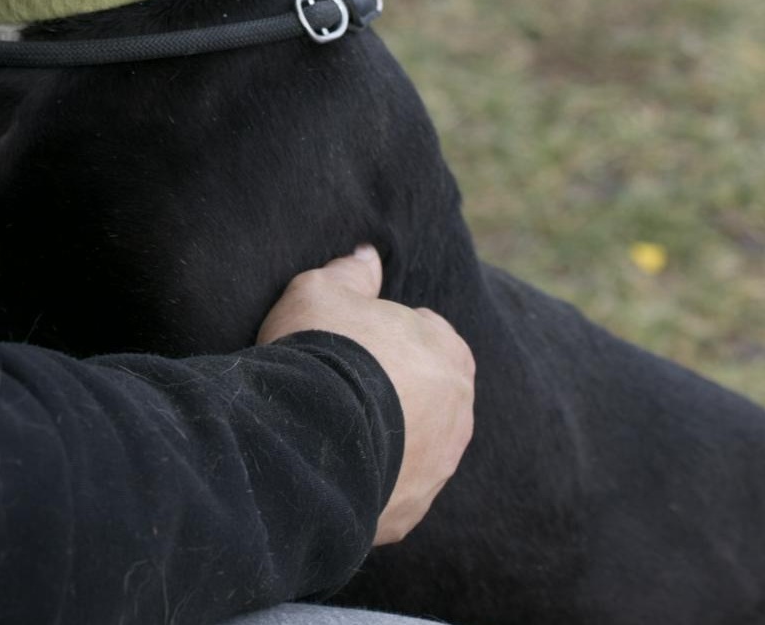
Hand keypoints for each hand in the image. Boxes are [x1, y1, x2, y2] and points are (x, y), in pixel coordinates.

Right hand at [257, 245, 474, 544]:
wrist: (306, 435)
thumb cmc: (322, 350)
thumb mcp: (323, 290)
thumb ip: (351, 271)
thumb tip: (368, 254)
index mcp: (448, 352)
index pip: (426, 335)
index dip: (384, 335)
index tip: (351, 341)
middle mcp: (458, 413)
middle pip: (425, 391)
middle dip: (393, 387)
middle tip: (342, 384)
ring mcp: (438, 468)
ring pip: (414, 444)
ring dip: (386, 435)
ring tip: (335, 426)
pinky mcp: (411, 510)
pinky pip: (393, 487)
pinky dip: (370, 476)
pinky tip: (333, 462)